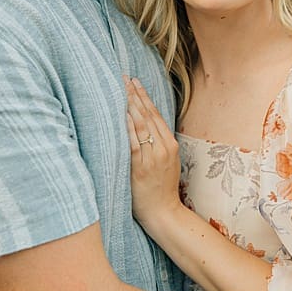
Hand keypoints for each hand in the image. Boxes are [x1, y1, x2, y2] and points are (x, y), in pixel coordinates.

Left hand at [125, 77, 180, 227]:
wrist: (163, 212)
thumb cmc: (160, 188)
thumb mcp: (165, 162)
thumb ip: (156, 145)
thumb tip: (139, 126)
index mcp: (170, 145)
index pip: (155, 114)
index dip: (144, 97)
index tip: (134, 81)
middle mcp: (164, 148)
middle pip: (148, 115)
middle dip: (135, 95)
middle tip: (123, 78)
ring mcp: (153, 157)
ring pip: (141, 125)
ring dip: (130, 105)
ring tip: (121, 89)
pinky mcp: (141, 168)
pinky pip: (134, 143)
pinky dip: (128, 128)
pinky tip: (121, 114)